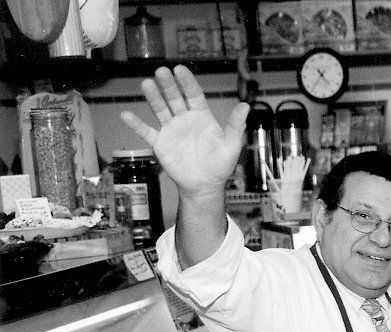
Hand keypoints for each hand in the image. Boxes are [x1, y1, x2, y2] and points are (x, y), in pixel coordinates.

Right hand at [120, 66, 248, 200]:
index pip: (193, 95)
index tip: (180, 69)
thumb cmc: (220, 165)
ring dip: (153, 97)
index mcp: (202, 117)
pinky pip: (146, 132)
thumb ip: (235, 126)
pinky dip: (136, 124)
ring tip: (146, 84)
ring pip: (160, 109)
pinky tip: (126, 115)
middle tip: (161, 71)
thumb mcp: (231, 145)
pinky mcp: (160, 143)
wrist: (204, 185)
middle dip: (168, 85)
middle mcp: (184, 119)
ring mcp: (171, 130)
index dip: (187, 82)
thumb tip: (246, 105)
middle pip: (174, 98)